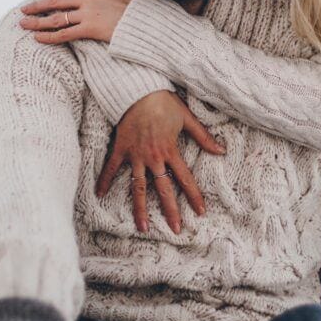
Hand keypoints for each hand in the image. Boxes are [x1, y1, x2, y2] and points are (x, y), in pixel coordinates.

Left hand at [19, 0, 139, 44]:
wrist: (148, 23)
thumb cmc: (140, 3)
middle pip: (56, 0)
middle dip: (37, 5)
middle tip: (24, 9)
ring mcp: (88, 14)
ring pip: (57, 18)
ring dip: (38, 22)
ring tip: (24, 24)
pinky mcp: (90, 30)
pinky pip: (65, 34)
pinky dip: (50, 37)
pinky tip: (38, 38)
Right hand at [97, 91, 224, 232]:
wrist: (138, 90)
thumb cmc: (164, 102)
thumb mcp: (187, 118)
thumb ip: (203, 137)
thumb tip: (221, 151)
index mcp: (170, 151)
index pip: (185, 179)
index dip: (194, 196)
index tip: (200, 212)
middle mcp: (153, 157)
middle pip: (163, 189)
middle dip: (170, 211)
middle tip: (176, 230)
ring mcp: (135, 155)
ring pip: (138, 187)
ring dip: (140, 208)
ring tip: (143, 227)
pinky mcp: (120, 148)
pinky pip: (111, 168)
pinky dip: (104, 180)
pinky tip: (99, 195)